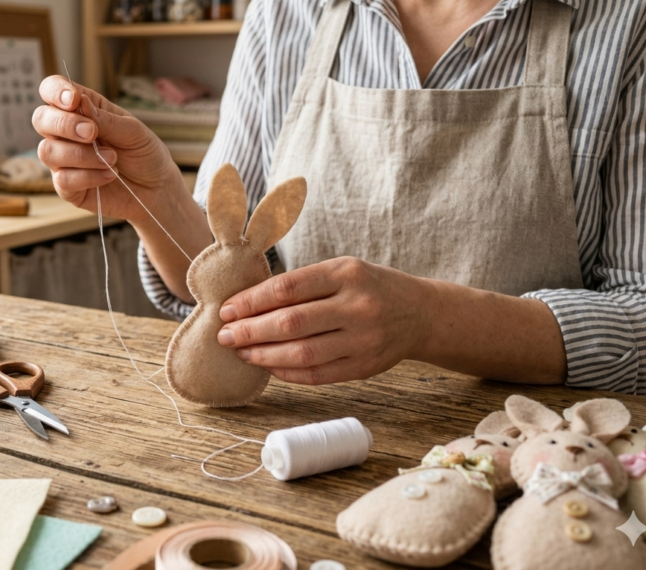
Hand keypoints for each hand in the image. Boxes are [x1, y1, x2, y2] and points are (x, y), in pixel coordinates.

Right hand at [33, 76, 182, 221]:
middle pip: (41, 119)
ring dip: (81, 155)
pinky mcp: (68, 187)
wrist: (156, 189)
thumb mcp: (133, 131)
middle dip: (65, 124)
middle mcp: (67, 133)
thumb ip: (105, 119)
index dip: (55, 91)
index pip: (51, 90)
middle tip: (92, 133)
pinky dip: (88, 176)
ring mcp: (64, 161)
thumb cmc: (144, 154)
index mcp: (82, 110)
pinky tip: (109, 175)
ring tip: (112, 159)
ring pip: (47, 151)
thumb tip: (80, 102)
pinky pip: (63, 180)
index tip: (73, 100)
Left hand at [215, 258, 433, 384]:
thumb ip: (302, 284)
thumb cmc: (369, 287)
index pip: (288, 288)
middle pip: (292, 323)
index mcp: (346, 273)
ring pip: (302, 353)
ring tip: (242, 352)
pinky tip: (268, 366)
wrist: (420, 313)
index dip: (252, 301)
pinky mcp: (364, 367)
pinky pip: (318, 375)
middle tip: (225, 336)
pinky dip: (287, 372)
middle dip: (251, 331)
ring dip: (264, 355)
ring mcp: (363, 339)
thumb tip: (247, 303)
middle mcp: (357, 306)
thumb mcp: (342, 270)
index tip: (227, 310)